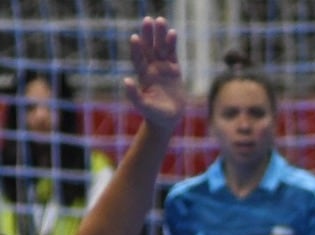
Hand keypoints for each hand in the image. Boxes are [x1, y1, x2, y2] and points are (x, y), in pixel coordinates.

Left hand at [124, 17, 185, 132]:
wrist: (168, 119)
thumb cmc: (154, 114)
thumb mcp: (143, 106)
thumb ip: (134, 95)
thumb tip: (126, 80)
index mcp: (143, 75)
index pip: (138, 58)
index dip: (137, 49)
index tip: (135, 38)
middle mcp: (151, 67)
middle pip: (148, 48)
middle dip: (148, 35)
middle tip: (148, 20)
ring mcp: (162, 67)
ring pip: (160, 47)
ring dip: (160, 35)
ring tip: (161, 20)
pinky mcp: (174, 69)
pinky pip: (172, 53)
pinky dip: (172, 43)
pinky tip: (172, 33)